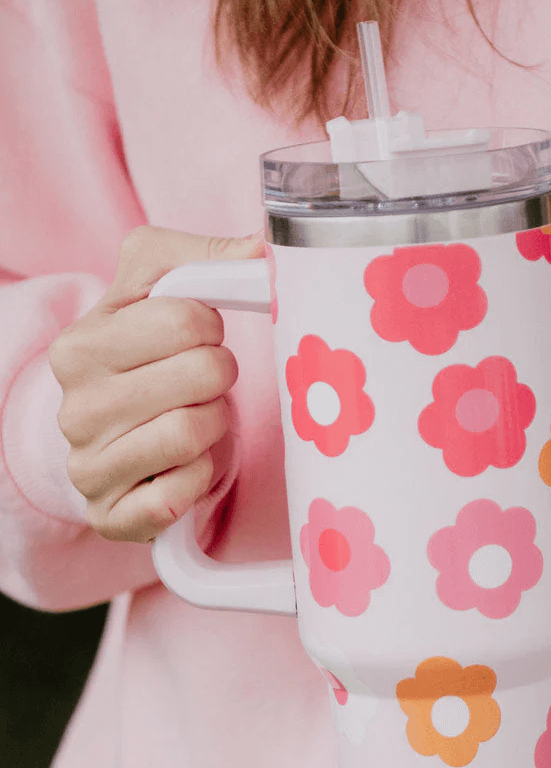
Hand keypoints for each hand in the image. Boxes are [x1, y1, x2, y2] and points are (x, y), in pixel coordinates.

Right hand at [48, 225, 263, 542]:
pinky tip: (185, 465)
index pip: (190, 319)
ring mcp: (89, 468)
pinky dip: (199, 477)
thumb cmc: (147, 360)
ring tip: (197, 419)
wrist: (118, 437)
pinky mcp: (112, 517)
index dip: (211, 328)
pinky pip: (180, 495)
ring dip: (214, 424)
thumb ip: (201, 256)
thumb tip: (258, 250)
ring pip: (194, 434)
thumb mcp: (158, 292)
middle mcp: (75, 408)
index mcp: (80, 346)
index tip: (198, 340)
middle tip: (204, 383)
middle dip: (219, 376)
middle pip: (203, 374)